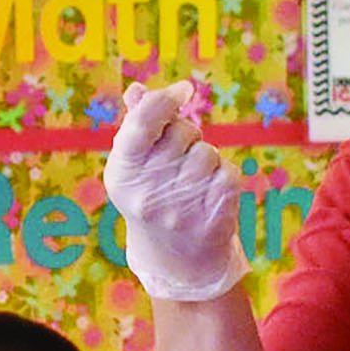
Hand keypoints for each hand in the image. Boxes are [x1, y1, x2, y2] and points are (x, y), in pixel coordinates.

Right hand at [106, 81, 244, 301]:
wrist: (175, 261)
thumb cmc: (153, 198)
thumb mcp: (134, 166)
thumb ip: (137, 125)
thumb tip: (137, 89)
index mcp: (121, 173)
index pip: (143, 122)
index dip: (165, 99)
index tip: (183, 89)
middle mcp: (146, 192)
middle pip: (182, 132)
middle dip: (186, 136)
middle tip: (178, 159)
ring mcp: (180, 207)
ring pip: (208, 153)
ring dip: (206, 160)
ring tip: (191, 183)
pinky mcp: (213, 216)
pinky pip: (228, 171)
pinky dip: (223, 177)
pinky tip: (208, 196)